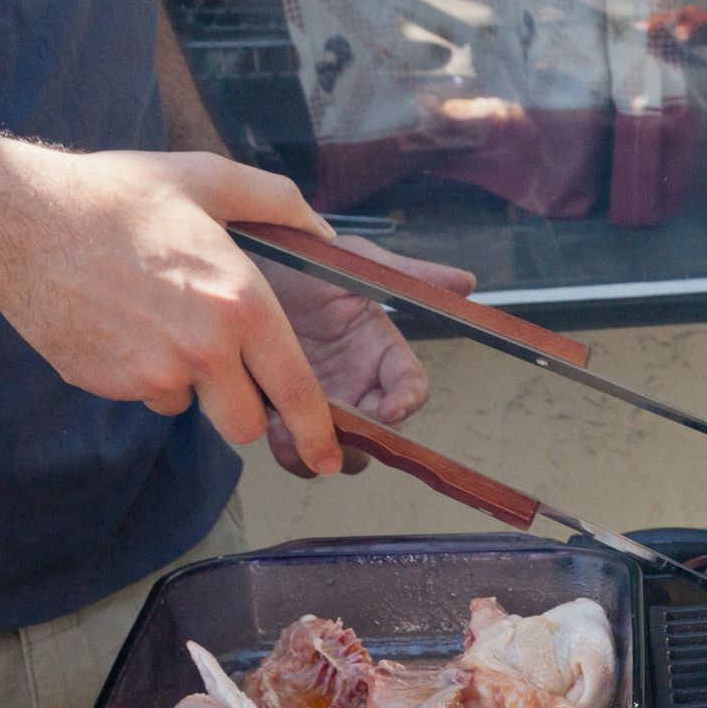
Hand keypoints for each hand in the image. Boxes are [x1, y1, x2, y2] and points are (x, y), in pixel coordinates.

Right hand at [0, 145, 348, 474]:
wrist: (18, 222)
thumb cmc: (114, 196)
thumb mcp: (205, 178)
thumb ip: (277, 202)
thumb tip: (324, 232)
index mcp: (242, 305)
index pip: (298, 391)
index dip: (318, 433)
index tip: (328, 457)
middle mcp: (205, 350)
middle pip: (248, 424)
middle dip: (246, 408)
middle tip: (227, 366)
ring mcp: (153, 373)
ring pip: (194, 409)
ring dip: (191, 386)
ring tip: (163, 324)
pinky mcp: (110, 385)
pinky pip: (147, 397)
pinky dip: (145, 375)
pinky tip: (125, 327)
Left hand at [259, 239, 475, 476]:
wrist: (239, 259)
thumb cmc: (300, 257)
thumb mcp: (356, 261)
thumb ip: (410, 274)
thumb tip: (467, 281)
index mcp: (381, 353)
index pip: (409, 389)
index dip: (405, 402)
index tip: (387, 408)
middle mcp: (355, 383)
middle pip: (375, 434)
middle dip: (358, 440)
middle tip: (334, 427)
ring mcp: (316, 399)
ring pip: (332, 448)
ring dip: (317, 449)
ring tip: (289, 429)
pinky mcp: (278, 407)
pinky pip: (290, 444)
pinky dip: (284, 445)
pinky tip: (266, 422)